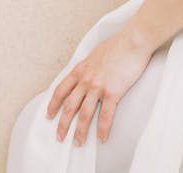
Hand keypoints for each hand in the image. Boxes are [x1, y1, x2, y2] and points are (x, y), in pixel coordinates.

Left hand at [46, 27, 152, 145]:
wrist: (133, 39)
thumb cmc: (118, 44)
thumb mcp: (95, 53)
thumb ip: (88, 65)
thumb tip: (86, 71)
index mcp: (81, 69)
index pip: (61, 90)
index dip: (53, 104)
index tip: (49, 114)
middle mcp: (86, 79)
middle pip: (70, 106)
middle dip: (63, 124)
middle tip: (60, 136)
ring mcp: (99, 85)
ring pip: (85, 114)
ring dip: (80, 131)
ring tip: (79, 142)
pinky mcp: (113, 91)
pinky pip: (106, 115)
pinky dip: (103, 129)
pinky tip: (102, 138)